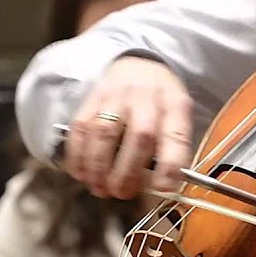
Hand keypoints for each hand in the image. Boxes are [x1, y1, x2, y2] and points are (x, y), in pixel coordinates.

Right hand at [65, 55, 193, 198]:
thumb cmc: (159, 99)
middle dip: (127, 172)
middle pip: (139, 136)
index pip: (176, 135)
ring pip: (104, 132)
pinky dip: (77, 156)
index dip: (170, 165)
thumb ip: (172, 147)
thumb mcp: (177, 116)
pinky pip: (80, 128)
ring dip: (99, 167)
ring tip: (100, 188)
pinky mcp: (91, 99)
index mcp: (174, 103)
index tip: (163, 188)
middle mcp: (145, 97)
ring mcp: (116, 96)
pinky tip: (81, 174)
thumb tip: (162, 187)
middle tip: (122, 193)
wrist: (137, 63)